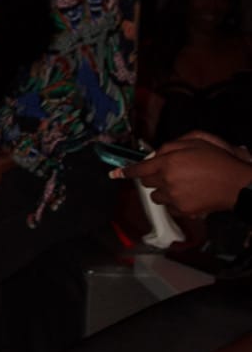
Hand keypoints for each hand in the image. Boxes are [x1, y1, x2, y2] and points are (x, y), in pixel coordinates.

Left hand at [127, 137, 251, 219]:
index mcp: (168, 162)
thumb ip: (172, 145)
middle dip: (152, 177)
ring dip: (163, 190)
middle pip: (146, 183)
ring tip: (180, 185)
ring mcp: (174, 198)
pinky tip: (188, 195)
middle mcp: (167, 181)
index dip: (126, 171)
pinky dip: (174, 202)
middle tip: (168, 172)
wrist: (237, 184)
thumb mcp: (196, 140)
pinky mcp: (183, 210)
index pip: (140, 169)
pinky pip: (170, 207)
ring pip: (156, 197)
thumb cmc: (219, 159)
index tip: (114, 174)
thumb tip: (157, 154)